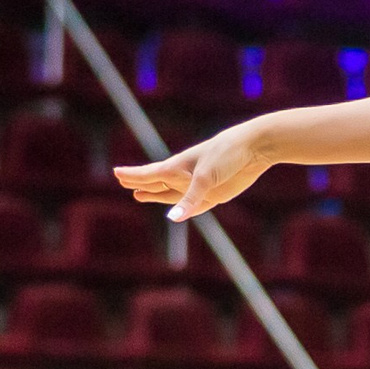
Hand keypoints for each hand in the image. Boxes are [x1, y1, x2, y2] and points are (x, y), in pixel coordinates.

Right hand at [113, 121, 270, 221]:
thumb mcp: (206, 178)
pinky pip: (193, 205)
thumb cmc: (225, 155)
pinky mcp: (214, 194)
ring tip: (139, 195)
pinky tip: (175, 213)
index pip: (148, 174)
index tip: (116, 172)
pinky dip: (182, 209)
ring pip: (171, 194)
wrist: (253, 149)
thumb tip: (173, 219)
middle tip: (122, 181)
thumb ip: (189, 199)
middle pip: (155, 183)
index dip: (132, 175)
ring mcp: (198, 186)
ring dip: (155, 195)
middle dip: (139, 183)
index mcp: (177, 167)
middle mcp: (184, 177)